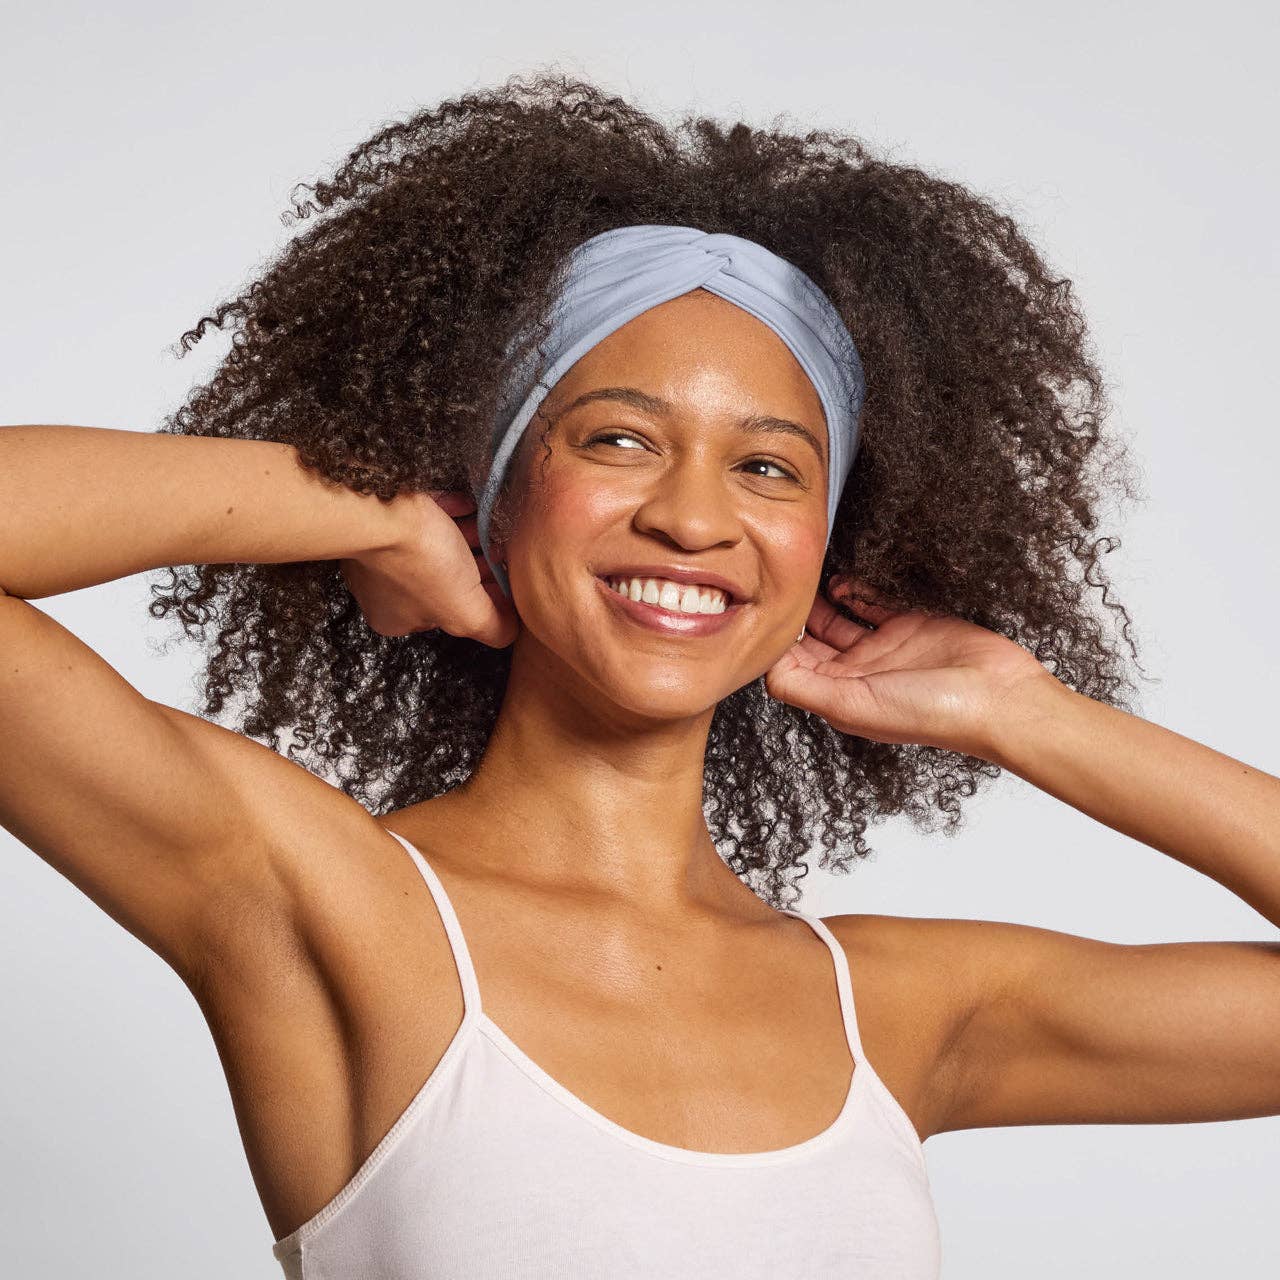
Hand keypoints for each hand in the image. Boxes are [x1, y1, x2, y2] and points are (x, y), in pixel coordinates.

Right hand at [339, 490, 518, 648]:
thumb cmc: (422, 564)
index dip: (478, 603)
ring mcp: (380, 550)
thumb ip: (492, 628)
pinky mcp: (384, 515)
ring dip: (467, 539)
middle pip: (443, 581)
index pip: (445, 617)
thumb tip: (510, 630)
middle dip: (475, 569)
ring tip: (491, 529)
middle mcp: (383, 588)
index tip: (504, 584)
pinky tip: (469, 505)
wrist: (383, 509)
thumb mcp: (466, 612)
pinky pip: (424, 515)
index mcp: (396, 618)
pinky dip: (449, 513)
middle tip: (502, 553)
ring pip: (435, 548)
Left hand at [763, 575, 1059, 758]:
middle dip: (795, 614)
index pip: (792, 665)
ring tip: (809, 575)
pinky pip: (875, 601)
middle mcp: (858, 672)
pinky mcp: (911, 623)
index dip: (776, 642)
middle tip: (781, 583)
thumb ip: (804, 687)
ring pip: (839, 616)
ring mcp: (885, 646)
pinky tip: (846, 577)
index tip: (765, 612)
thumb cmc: (932, 712)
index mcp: (839, 694)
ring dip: (823, 597)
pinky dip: (859, 588)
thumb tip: (762, 670)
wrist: (998, 697)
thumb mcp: (853, 704)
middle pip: (812, 639)